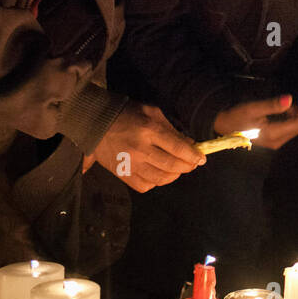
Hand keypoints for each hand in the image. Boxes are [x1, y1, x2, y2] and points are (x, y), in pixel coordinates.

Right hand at [87, 103, 204, 192]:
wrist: (95, 121)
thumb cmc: (128, 113)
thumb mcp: (152, 112)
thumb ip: (172, 129)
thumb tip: (190, 144)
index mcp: (149, 130)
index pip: (178, 148)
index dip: (193, 156)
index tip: (201, 159)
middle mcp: (140, 149)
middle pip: (172, 166)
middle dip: (187, 167)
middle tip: (192, 164)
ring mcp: (130, 164)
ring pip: (160, 179)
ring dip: (174, 176)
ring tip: (177, 169)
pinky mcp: (121, 174)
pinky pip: (144, 186)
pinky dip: (155, 183)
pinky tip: (158, 174)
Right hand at [212, 93, 297, 149]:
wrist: (223, 127)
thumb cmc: (237, 117)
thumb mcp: (254, 108)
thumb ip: (273, 105)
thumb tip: (290, 99)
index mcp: (274, 134)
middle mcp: (276, 142)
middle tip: (296, 99)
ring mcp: (274, 143)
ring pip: (293, 129)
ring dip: (294, 115)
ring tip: (285, 105)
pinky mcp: (272, 141)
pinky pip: (287, 130)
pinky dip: (288, 120)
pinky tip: (281, 112)